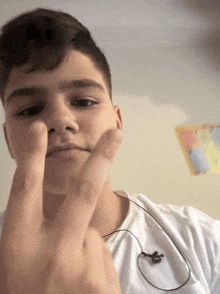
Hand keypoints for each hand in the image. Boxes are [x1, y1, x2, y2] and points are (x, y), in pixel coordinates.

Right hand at [0, 121, 121, 293]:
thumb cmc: (24, 290)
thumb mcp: (17, 258)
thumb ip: (37, 229)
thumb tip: (60, 207)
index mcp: (20, 242)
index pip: (26, 187)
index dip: (32, 155)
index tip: (39, 129)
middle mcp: (52, 250)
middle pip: (82, 191)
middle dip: (101, 157)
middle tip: (116, 133)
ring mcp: (81, 266)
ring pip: (91, 233)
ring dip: (82, 244)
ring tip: (65, 275)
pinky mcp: (103, 281)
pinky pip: (100, 255)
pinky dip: (91, 261)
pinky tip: (78, 286)